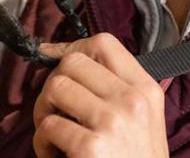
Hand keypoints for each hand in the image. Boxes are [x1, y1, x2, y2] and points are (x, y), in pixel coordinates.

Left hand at [32, 33, 167, 157]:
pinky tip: (58, 157)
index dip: (71, 47)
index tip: (53, 59)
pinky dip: (44, 144)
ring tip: (56, 136)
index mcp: (146, 89)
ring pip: (55, 88)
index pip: (103, 43)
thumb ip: (113, 90)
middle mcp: (132, 100)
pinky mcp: (92, 147)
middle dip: (54, 85)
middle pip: (72, 63)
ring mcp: (113, 122)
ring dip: (45, 113)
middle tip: (56, 112)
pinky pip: (48, 126)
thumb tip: (64, 56)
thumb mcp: (141, 121)